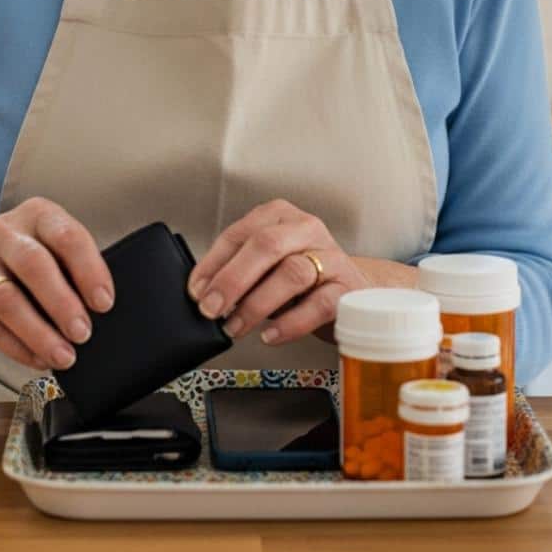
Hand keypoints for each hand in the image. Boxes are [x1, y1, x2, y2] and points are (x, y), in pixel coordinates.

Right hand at [0, 197, 114, 372]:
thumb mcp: (53, 247)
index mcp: (37, 215)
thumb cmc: (27, 260)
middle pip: (33, 265)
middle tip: (83, 332)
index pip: (67, 236)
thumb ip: (75, 268)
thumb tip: (99, 306)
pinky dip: (19, 348)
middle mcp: (4, 234)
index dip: (89, 270)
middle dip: (62, 303)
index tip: (104, 302)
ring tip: (64, 354)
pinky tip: (39, 358)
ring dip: (40, 333)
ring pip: (8, 300)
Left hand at [186, 198, 375, 346]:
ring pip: (292, 273)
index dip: (213, 263)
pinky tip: (270, 334)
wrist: (355, 293)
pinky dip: (290, 323)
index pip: (240, 233)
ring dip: (256, 304)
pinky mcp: (348, 288)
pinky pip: (318, 304)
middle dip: (232, 278)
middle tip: (211, 307)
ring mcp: (331, 257)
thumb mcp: (268, 267)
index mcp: (280, 216)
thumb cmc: (304, 279)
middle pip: (266, 245)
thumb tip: (203, 292)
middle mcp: (306, 229)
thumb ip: (239, 272)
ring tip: (236, 326)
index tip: (196, 290)